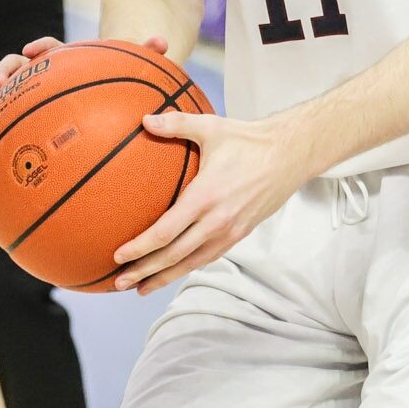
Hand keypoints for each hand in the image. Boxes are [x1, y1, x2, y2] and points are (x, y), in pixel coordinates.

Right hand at [0, 34, 170, 124]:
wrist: (107, 100)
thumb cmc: (118, 84)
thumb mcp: (130, 71)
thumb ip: (144, 55)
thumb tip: (163, 42)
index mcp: (66, 62)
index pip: (50, 48)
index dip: (40, 48)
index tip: (32, 51)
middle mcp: (44, 76)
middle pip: (18, 66)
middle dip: (5, 71)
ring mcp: (34, 96)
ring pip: (6, 94)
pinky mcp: (29, 117)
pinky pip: (8, 123)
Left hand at [110, 111, 307, 295]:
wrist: (290, 156)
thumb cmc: (248, 140)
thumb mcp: (211, 127)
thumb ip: (176, 124)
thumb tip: (144, 120)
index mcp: (206, 197)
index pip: (166, 232)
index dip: (141, 248)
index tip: (118, 256)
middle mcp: (217, 220)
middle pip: (175, 256)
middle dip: (145, 271)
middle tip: (119, 282)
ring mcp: (230, 231)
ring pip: (192, 263)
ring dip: (164, 276)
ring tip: (141, 288)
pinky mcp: (240, 234)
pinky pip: (208, 257)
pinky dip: (187, 267)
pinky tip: (173, 269)